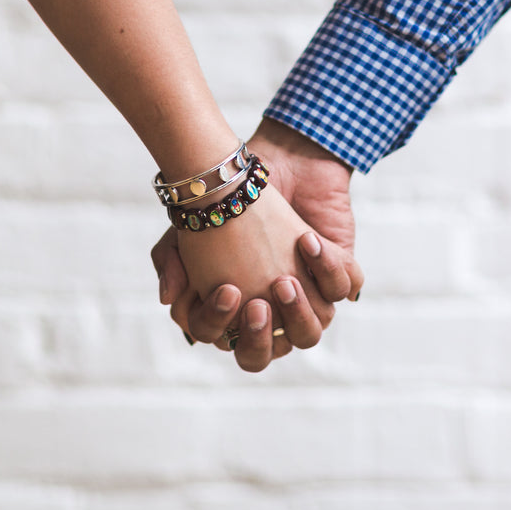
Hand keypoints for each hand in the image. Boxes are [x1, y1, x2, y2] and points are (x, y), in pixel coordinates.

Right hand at [152, 118, 363, 370]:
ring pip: (311, 332)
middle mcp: (274, 311)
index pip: (232, 343)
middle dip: (263, 337)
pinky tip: (308, 242)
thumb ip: (170, 262)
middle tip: (259, 305)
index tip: (228, 291)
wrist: (275, 157)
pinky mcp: (338, 272)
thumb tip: (167, 300)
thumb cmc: (229, 198)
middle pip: (270, 352)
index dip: (227, 328)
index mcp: (238, 311)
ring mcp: (309, 296)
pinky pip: (343, 289)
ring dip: (299, 313)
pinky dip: (328, 271)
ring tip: (284, 280)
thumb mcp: (188, 229)